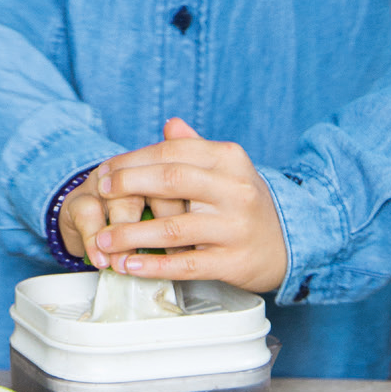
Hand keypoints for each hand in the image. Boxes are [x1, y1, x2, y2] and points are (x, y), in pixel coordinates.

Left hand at [61, 118, 287, 295]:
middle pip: (171, 180)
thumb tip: (168, 125)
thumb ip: (195, 148)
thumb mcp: (227, 169)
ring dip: (131, 234)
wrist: (289, 243)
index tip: (106, 170)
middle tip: (101, 194)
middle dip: (128, 186)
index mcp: (230, 159)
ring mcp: (235, 227)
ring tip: (103, 240)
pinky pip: (186, 264)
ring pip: (173, 227)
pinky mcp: (233, 262)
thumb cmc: (244, 203)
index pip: (172, 152)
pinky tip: (130, 265)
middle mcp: (235, 190)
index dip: (133, 160)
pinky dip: (154, 266)